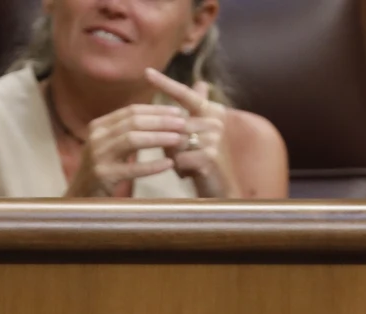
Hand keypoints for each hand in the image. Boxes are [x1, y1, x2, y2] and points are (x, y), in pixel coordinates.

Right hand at [65, 101, 190, 197]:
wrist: (80, 198)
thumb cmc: (103, 171)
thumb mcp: (110, 146)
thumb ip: (127, 131)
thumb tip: (158, 116)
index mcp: (99, 126)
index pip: (131, 111)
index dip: (156, 109)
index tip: (178, 111)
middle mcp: (96, 137)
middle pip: (133, 122)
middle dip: (161, 121)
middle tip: (183, 123)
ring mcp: (98, 156)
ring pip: (132, 140)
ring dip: (158, 138)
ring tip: (178, 139)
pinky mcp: (103, 176)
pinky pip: (132, 169)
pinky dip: (152, 166)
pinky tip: (169, 164)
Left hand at [143, 69, 239, 198]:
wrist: (219, 189)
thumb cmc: (202, 160)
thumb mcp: (195, 134)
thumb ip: (195, 110)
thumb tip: (202, 83)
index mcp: (212, 111)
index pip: (185, 94)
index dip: (166, 83)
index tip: (147, 72)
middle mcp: (215, 121)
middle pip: (174, 123)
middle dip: (167, 140)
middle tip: (179, 154)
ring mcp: (213, 138)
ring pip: (173, 141)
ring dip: (173, 155)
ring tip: (186, 164)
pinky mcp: (209, 157)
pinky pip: (178, 158)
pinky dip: (178, 167)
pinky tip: (189, 173)